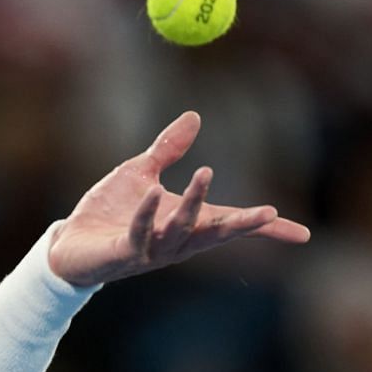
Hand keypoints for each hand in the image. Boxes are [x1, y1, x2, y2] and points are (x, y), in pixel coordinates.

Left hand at [47, 110, 310, 287]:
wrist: (69, 243)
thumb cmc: (108, 212)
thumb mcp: (140, 172)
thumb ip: (168, 149)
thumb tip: (195, 117)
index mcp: (186, 223)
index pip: (230, 223)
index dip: (264, 228)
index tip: (302, 234)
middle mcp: (175, 242)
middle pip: (215, 234)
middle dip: (240, 225)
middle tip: (267, 212)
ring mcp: (150, 251)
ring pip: (180, 231)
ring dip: (193, 205)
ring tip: (204, 173)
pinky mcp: (123, 255)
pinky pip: (139, 235)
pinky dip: (146, 215)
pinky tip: (151, 195)